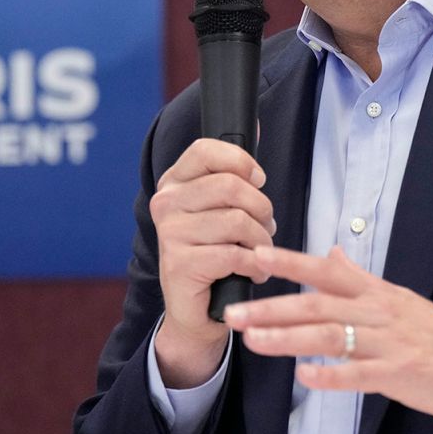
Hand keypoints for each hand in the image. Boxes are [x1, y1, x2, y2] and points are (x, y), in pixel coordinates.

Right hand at [150, 138, 275, 387]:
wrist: (195, 309)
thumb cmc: (214, 252)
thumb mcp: (221, 208)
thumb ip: (233, 172)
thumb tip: (254, 124)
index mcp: (174, 182)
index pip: (206, 150)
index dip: (241, 161)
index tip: (258, 180)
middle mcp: (166, 203)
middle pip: (230, 186)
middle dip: (261, 208)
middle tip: (266, 227)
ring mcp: (170, 233)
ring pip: (237, 221)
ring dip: (261, 240)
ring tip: (260, 252)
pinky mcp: (179, 264)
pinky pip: (234, 254)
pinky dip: (255, 265)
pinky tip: (254, 273)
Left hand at [223, 246, 432, 422]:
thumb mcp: (397, 298)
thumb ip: (360, 279)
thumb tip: (332, 255)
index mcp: (375, 292)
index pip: (326, 270)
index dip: (290, 262)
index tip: (255, 254)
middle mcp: (378, 312)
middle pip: (318, 303)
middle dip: (273, 307)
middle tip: (234, 314)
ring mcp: (388, 343)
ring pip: (330, 336)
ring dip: (288, 339)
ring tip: (254, 342)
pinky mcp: (399, 374)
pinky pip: (358, 375)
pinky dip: (329, 376)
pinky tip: (303, 377)